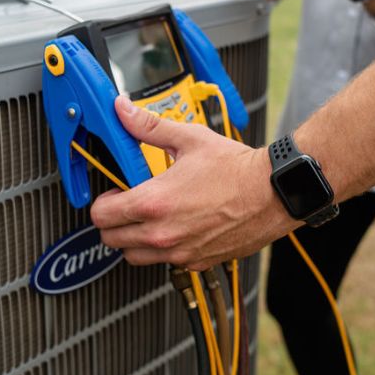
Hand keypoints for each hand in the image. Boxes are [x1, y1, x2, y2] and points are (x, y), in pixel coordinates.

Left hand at [91, 96, 297, 269]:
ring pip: (134, 256)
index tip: (116, 192)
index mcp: (154, 202)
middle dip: (113, 221)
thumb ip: (149, 127)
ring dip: (133, 239)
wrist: (274, 193)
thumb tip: (123, 111)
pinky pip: (165, 263)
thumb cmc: (237, 168)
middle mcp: (163, 233)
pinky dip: (162, 249)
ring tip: (150, 218)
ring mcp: (180, 252)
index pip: (101, 215)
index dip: (103, 201)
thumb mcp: (190, 139)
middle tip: (129, 204)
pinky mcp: (197, 261)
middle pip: (111, 240)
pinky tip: (176, 227)